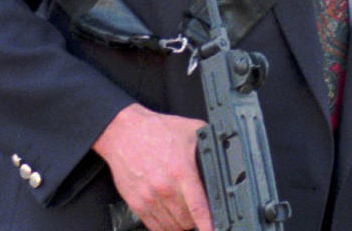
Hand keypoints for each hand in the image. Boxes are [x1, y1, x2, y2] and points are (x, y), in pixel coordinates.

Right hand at [93, 103, 212, 230]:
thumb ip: (209, 144)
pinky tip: (168, 215)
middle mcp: (164, 187)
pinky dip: (164, 226)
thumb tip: (228, 154)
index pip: (199, 207)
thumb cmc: (155, 130)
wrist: (123, 131)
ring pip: (172, 227)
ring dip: (180, 223)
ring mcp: (148, 197)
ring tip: (182, 210)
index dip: (208, 225)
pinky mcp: (136, 203)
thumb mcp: (189, 130)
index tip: (213, 230)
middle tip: (196, 209)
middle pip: (187, 221)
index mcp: (180, 170)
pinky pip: (154, 227)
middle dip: (195, 218)